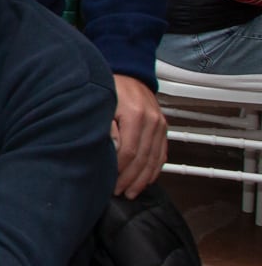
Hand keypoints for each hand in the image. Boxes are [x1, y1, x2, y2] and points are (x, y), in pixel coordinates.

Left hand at [111, 74, 165, 198]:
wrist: (129, 72)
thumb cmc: (110, 87)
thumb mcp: (102, 103)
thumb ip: (106, 126)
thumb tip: (110, 150)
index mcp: (136, 115)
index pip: (129, 151)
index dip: (120, 170)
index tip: (110, 182)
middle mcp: (152, 121)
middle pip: (143, 158)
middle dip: (130, 179)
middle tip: (119, 192)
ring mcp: (160, 125)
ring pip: (154, 159)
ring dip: (142, 179)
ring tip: (131, 192)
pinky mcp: (163, 128)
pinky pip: (162, 153)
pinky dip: (154, 169)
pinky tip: (146, 180)